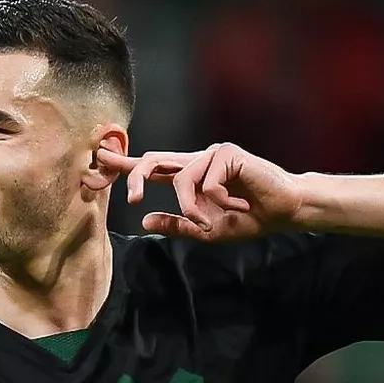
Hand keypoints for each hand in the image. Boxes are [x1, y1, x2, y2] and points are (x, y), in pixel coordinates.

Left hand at [96, 143, 303, 240]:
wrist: (283, 212)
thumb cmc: (247, 218)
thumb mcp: (205, 229)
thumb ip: (177, 224)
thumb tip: (144, 220)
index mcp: (189, 176)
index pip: (151, 167)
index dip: (126, 164)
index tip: (100, 160)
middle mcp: (196, 161)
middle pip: (153, 161)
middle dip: (135, 175)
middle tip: (130, 198)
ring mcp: (211, 154)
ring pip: (181, 179)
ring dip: (193, 208)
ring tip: (213, 218)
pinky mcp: (227, 153)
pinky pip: (206, 181)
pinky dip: (219, 199)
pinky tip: (237, 201)